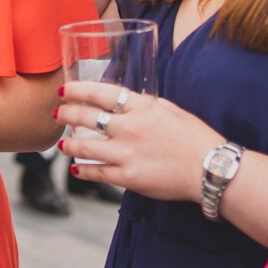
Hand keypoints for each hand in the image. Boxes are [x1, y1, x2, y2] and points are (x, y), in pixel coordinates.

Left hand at [55, 81, 223, 202]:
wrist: (210, 168)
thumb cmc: (194, 137)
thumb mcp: (169, 110)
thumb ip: (144, 105)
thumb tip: (126, 101)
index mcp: (141, 107)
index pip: (100, 93)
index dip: (77, 90)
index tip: (65, 90)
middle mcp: (130, 128)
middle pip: (87, 117)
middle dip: (67, 114)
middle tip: (58, 114)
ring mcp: (127, 153)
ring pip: (85, 147)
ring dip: (69, 145)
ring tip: (61, 145)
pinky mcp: (129, 177)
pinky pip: (98, 172)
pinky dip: (83, 170)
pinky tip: (76, 168)